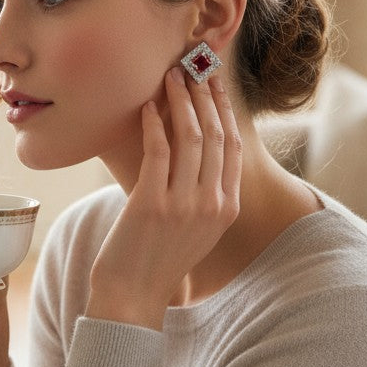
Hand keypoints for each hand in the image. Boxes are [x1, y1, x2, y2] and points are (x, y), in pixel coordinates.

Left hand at [86, 68, 241, 329]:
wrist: (131, 299)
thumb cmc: (155, 261)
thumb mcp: (194, 230)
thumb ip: (203, 196)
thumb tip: (197, 153)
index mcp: (226, 209)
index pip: (234, 147)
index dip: (225, 110)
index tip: (216, 84)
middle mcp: (212, 205)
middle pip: (217, 135)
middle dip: (206, 95)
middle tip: (193, 68)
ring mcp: (184, 205)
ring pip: (191, 137)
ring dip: (182, 100)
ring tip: (171, 77)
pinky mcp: (152, 204)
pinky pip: (158, 151)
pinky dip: (155, 123)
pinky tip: (148, 105)